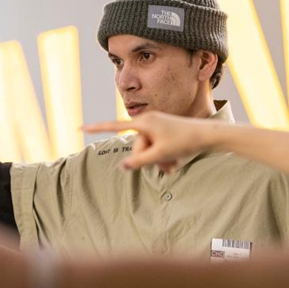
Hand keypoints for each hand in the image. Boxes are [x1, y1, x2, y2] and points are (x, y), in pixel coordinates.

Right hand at [83, 112, 222, 172]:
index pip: (115, 126)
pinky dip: (163, 157)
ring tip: (172, 166)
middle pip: (136, 145)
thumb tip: (123, 165)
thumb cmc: (184, 142)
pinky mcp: (165, 131)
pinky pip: (156, 147)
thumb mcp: (160, 154)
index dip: (97, 128)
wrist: (208, 135)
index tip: (80, 128)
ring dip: (157, 161)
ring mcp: (157, 125)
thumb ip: (139, 161)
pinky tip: (175, 163)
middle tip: (165, 166)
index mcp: (144, 122)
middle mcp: (148, 121)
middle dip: (147, 159)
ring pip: (147, 148)